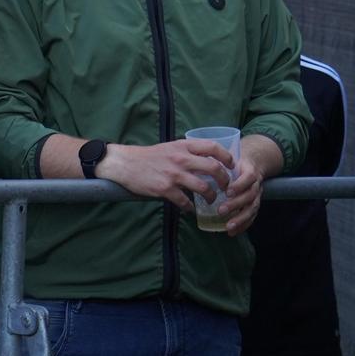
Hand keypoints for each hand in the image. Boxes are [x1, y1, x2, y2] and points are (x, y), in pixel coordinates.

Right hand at [95, 139, 232, 209]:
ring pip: (204, 188)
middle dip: (225, 180)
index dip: (227, 157)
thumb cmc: (147, 156)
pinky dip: (190, 207)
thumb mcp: (169, 147)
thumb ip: (187, 152)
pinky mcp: (165, 189)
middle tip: (226, 187)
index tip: (232, 165)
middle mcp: (181, 159)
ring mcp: (173, 174)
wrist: (124, 163)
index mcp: (182, 146)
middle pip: (214, 168)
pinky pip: (185, 202)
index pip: (213, 147)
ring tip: (212, 200)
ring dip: (211, 196)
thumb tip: (205, 162)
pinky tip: (190, 209)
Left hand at [218, 135, 279, 235]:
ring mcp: (257, 195)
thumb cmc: (235, 162)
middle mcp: (255, 185)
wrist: (254, 163)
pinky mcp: (254, 204)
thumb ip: (217, 163)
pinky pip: (252, 216)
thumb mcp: (229, 158)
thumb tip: (195, 167)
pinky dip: (243, 225)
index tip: (228, 191)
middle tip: (221, 210)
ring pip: (252, 208)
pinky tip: (233, 232)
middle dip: (236, 204)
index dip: (239, 185)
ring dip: (240, 218)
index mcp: (249, 172)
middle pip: (250, 196)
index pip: (248, 178)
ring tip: (228, 226)